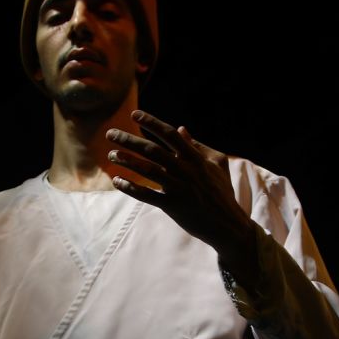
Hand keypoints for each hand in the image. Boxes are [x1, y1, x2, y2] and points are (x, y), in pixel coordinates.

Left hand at [105, 111, 258, 278]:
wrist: (228, 224)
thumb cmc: (222, 192)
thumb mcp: (217, 164)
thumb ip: (198, 146)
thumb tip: (181, 129)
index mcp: (196, 158)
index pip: (170, 135)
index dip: (151, 122)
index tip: (134, 114)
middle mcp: (186, 170)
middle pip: (152, 150)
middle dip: (129, 140)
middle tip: (110, 133)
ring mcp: (179, 188)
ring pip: (148, 170)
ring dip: (127, 161)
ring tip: (111, 154)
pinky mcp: (173, 206)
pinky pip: (147, 195)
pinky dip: (131, 188)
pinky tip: (117, 181)